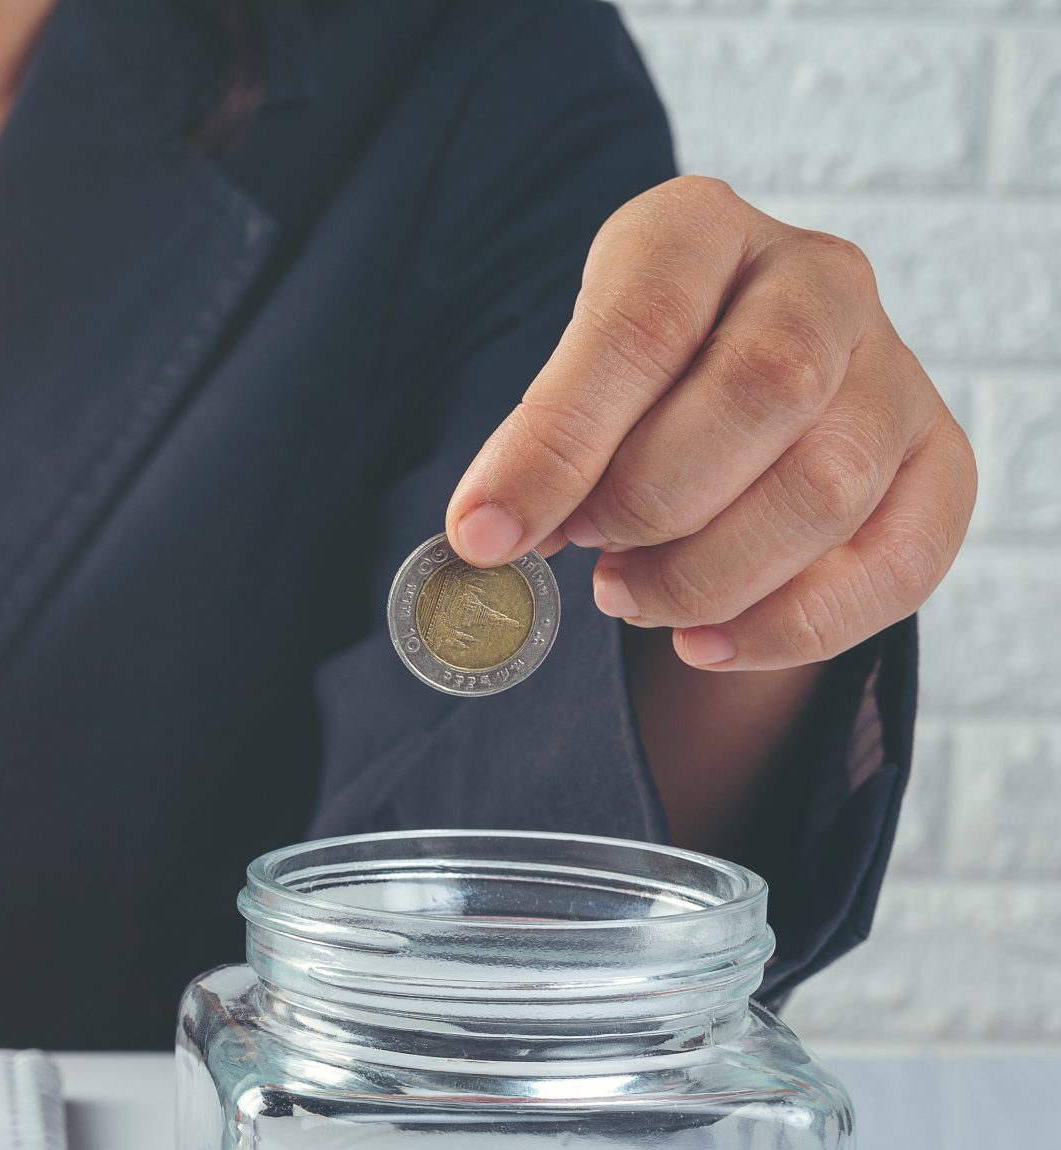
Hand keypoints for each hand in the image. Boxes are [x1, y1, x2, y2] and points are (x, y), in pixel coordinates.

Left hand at [448, 176, 973, 669]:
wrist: (719, 400)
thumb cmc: (628, 389)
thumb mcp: (566, 387)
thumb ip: (537, 446)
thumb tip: (489, 535)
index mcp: (701, 228)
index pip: (643, 325)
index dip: (560, 443)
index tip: (487, 536)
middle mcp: (820, 278)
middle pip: (765, 391)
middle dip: (652, 502)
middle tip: (589, 552)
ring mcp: (896, 368)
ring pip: (829, 485)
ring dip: (710, 573)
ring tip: (631, 595)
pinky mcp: (941, 461)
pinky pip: (899, 563)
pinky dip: (791, 627)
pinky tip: (706, 643)